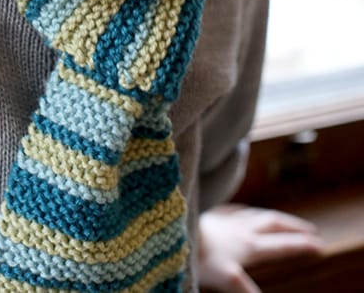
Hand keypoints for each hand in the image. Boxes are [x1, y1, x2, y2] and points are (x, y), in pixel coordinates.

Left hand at [197, 204, 323, 291]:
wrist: (175, 231)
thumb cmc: (199, 258)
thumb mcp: (229, 279)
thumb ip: (249, 290)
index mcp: (250, 245)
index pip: (282, 245)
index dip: (302, 245)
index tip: (320, 245)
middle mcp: (241, 228)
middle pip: (273, 223)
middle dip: (294, 227)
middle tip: (310, 229)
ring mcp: (225, 220)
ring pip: (255, 214)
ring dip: (272, 217)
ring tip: (280, 219)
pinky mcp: (210, 215)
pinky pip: (232, 210)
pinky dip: (243, 211)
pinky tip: (242, 211)